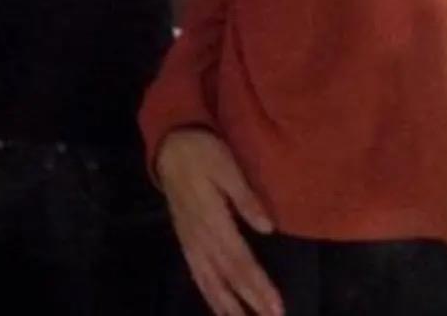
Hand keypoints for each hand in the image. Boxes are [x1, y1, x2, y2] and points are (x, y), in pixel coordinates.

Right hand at [157, 128, 283, 315]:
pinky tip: (218, 306)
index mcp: (211, 218)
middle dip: (249, 302)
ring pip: (208, 279)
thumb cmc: (203, 153)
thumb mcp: (226, 165)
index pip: (239, 259)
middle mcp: (199, 234)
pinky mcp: (184, 238)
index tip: (276, 307)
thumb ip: (245, 197)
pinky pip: (195, 272)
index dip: (257, 286)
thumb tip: (268, 227)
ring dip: (227, 305)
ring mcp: (189, 238)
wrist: (170, 145)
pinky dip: (207, 293)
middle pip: (226, 275)